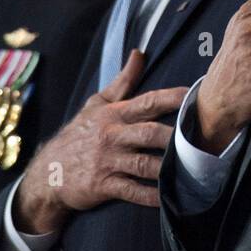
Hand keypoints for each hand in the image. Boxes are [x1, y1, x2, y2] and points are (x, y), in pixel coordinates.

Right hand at [14, 50, 187, 232]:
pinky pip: (132, 190)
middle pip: (150, 133)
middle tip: (202, 139)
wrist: (48, 172)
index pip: (147, 102)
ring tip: (193, 168)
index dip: (172, 99)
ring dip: (168, 167)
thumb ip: (123, 82)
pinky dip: (150, 195)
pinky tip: (168, 197)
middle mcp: (112, 136)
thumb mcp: (97, 104)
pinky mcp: (103, 185)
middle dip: (175, 136)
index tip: (195, 97)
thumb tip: (140, 53)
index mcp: (114, 114)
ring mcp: (108, 161)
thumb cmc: (79, 135)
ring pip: (144, 163)